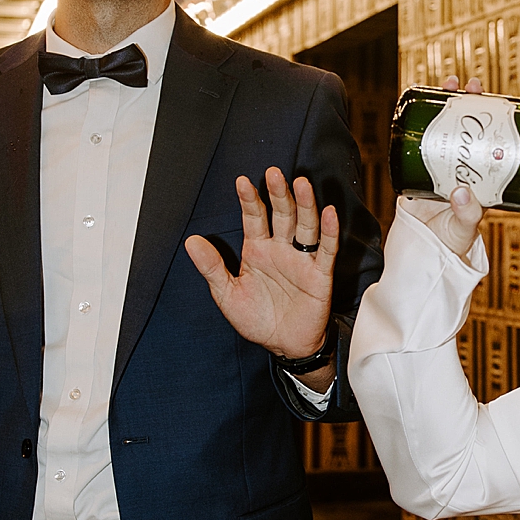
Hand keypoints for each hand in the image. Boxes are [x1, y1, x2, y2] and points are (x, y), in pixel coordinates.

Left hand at [184, 167, 338, 359]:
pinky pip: (326, 250)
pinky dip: (329, 232)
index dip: (249, 199)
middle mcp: (280, 249)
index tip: (241, 181)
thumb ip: (212, 267)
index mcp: (257, 250)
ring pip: (305, 226)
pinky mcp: (319, 275)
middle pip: (282, 215)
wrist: (283, 346)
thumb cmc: (257, 319)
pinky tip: (328, 213)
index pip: (254, 218)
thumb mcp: (227, 294)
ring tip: (301, 184)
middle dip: (278, 194)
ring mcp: (301, 260)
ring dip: (304, 205)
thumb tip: (190, 241)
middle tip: (273, 173)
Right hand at [405, 76, 485, 261]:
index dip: (489, 119)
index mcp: (478, 179)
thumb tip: (461, 192)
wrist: (420, 258)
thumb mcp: (463, 230)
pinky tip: (413, 106)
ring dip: (441, 107)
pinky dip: (412, 125)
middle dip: (466, 104)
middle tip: (471, 84)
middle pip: (464, 129)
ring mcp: (436, 169)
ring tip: (447, 84)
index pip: (486, 141)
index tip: (492, 98)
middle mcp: (460, 169)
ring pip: (439, 130)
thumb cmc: (449, 246)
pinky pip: (413, 145)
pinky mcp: (412, 174)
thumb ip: (466, 214)